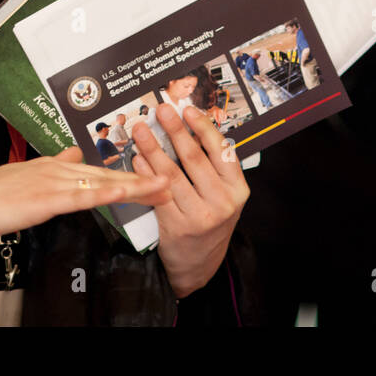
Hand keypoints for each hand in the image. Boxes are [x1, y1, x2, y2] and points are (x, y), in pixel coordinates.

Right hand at [0, 146, 169, 243]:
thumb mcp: (23, 178)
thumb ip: (51, 169)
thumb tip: (73, 155)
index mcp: (53, 167)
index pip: (97, 169)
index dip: (126, 172)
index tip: (152, 172)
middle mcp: (57, 169)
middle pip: (107, 173)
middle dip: (142, 176)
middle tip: (173, 176)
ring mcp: (51, 182)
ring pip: (102, 182)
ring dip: (136, 184)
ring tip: (165, 185)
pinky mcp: (43, 198)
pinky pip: (81, 196)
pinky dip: (106, 193)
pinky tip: (126, 192)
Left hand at [130, 103, 248, 297]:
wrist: (199, 265)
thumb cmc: (209, 221)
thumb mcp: (222, 195)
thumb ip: (212, 168)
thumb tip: (188, 129)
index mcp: (238, 189)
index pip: (221, 150)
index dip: (203, 127)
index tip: (188, 109)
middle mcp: (223, 202)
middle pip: (195, 158)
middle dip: (175, 131)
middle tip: (161, 111)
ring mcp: (201, 216)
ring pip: (173, 174)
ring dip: (154, 148)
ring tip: (141, 130)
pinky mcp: (178, 227)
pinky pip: (158, 193)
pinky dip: (146, 173)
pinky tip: (138, 158)